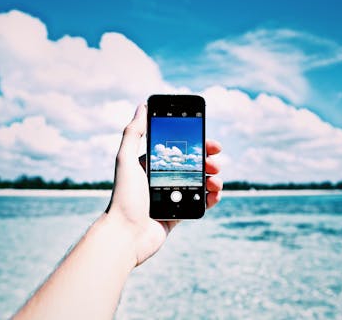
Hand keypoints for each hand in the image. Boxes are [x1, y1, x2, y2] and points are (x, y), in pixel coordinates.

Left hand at [106, 104, 222, 265]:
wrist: (126, 235)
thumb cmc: (124, 197)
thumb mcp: (126, 160)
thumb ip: (134, 133)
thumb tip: (142, 105)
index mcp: (151, 166)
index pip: (178, 149)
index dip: (197, 144)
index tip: (211, 142)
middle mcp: (162, 180)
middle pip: (192, 166)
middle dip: (208, 161)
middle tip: (216, 162)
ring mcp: (171, 198)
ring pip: (199, 184)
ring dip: (213, 179)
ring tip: (216, 181)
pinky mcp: (178, 215)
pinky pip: (200, 204)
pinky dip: (211, 198)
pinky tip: (215, 194)